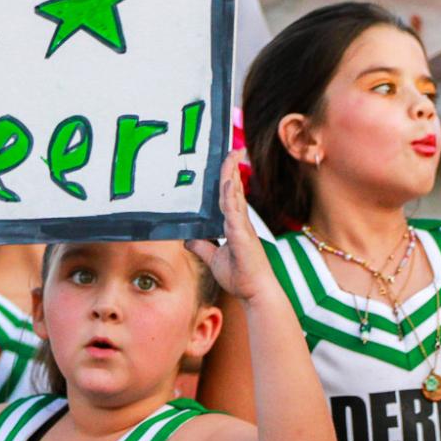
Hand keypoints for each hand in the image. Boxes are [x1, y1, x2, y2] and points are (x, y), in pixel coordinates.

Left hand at [186, 162, 269, 301]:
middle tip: (233, 148)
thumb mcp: (213, 258)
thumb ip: (202, 246)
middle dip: (232, 167)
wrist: (254, 292)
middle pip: (233, 189)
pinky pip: (235, 210)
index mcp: (234, 224)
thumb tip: (187, 238)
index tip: (229, 160)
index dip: (229, 177)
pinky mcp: (242, 234)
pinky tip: (228, 181)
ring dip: (232, 174)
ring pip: (234, 194)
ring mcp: (241, 226)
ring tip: (231, 155)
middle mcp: (239, 221)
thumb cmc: (239, 276)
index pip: (229, 195)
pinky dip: (231, 195)